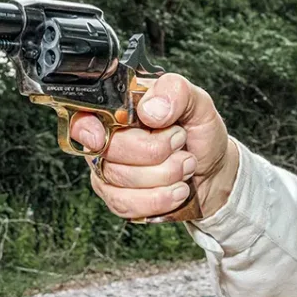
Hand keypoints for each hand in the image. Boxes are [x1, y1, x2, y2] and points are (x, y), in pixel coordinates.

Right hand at [69, 73, 237, 220]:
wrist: (215, 170)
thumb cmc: (199, 133)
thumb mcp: (198, 103)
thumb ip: (176, 93)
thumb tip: (150, 110)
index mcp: (119, 108)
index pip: (82, 116)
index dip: (86, 128)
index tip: (102, 137)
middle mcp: (108, 139)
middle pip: (108, 150)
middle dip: (154, 151)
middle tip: (180, 142)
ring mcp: (110, 171)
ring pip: (118, 179)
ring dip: (163, 175)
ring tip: (186, 165)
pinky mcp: (119, 199)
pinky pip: (126, 204)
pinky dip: (159, 199)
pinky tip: (178, 189)